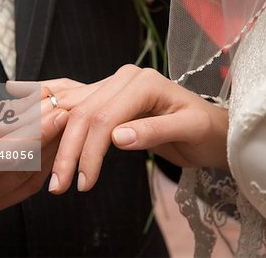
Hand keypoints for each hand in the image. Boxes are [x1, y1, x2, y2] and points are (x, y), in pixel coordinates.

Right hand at [0, 90, 67, 224]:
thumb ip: (1, 115)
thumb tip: (39, 106)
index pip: (7, 154)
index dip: (38, 133)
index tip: (58, 112)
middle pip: (22, 169)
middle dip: (48, 139)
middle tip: (63, 114)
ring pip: (27, 181)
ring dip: (47, 153)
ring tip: (59, 128)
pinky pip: (20, 189)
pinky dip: (35, 167)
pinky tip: (46, 147)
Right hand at [46, 65, 228, 193]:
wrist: (208, 128)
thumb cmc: (205, 132)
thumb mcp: (189, 131)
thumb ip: (154, 131)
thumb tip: (116, 138)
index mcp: (144, 82)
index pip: (105, 117)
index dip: (90, 151)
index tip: (83, 182)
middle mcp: (124, 78)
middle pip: (84, 113)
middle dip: (69, 151)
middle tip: (58, 186)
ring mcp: (113, 85)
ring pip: (75, 114)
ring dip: (62, 146)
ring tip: (56, 178)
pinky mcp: (108, 98)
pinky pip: (79, 113)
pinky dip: (65, 135)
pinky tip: (56, 152)